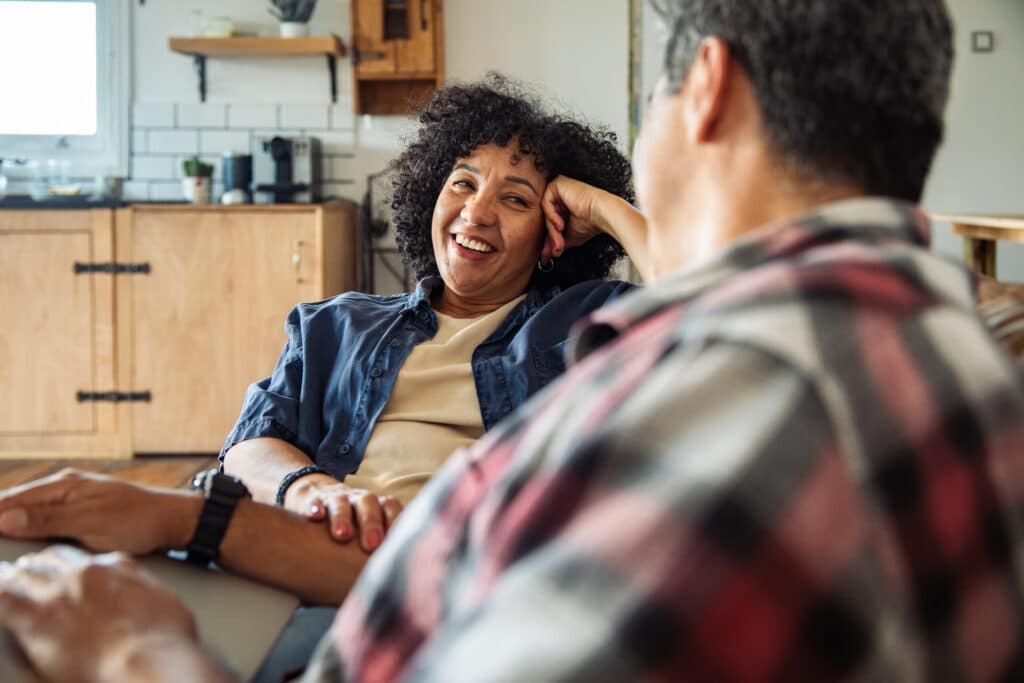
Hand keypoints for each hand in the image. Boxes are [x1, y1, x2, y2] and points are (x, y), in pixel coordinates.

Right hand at [0, 469, 196, 553]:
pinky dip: (23, 532)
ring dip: (6, 527)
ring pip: (24, 516)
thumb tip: (5, 517)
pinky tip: (14, 543)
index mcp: (61, 486)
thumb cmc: (139, 519)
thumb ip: (49, 519)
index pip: (8, 500)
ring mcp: (68, 504)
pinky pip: (40, 524)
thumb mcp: (92, 521)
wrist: (173, 521)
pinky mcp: (76, 518)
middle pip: (11, 507)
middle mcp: (61, 491)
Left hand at [0, 545, 197, 682]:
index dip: (66, 564)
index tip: (63, 572)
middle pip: (49, 561)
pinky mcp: (37, 619)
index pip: (80, 558)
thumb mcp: (164, 600)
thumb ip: (143, 592)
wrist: (149, 657)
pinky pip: (3, 601)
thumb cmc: (165, 638)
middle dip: (37, 567)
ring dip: (12, 579)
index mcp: (115, 567)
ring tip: (5, 581)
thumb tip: (145, 598)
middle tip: (27, 573)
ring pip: (22, 576)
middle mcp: (84, 573)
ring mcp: (59, 593)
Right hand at [284, 474, 402, 552]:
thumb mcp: (368, 533)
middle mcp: (358, 500)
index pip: (390, 506)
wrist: (318, 497)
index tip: (397, 543)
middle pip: (368, 503)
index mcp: (376, 506)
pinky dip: (315, 507)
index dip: (395, 520)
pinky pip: (314, 500)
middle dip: (371, 523)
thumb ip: (383, 547)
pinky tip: (315, 517)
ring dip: (342, 517)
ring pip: (341, 503)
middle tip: (372, 545)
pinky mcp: (313, 499)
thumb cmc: (351, 525)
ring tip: (342, 535)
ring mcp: (335, 498)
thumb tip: (397, 577)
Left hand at [540, 175, 610, 263]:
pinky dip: (552, 217)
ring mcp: (558, 189)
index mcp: (563, 205)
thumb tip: (545, 255)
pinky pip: (546, 203)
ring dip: (552, 230)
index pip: (549, 222)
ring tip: (560, 240)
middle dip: (550, 237)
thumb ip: (555, 241)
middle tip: (555, 249)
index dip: (549, 238)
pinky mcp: (557, 184)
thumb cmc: (591, 223)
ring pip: (545, 213)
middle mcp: (560, 196)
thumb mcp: (568, 236)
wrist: (603, 214)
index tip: (548, 253)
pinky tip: (561, 225)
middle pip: (546, 218)